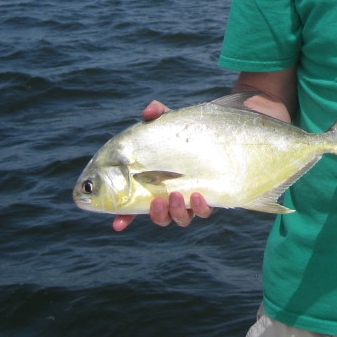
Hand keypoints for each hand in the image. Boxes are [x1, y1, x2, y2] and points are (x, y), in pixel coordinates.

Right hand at [111, 101, 212, 230]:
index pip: (135, 206)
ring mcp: (191, 198)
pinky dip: (200, 207)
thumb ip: (157, 114)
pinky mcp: (211, 196)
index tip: (118, 225)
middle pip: (160, 217)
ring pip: (181, 218)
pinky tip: (198, 195)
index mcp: (155, 183)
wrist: (219, 130)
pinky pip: (204, 211)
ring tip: (176, 195)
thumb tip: (149, 112)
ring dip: (176, 212)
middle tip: (157, 201)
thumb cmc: (186, 130)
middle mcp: (172, 194)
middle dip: (157, 214)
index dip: (125, 217)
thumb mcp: (169, 121)